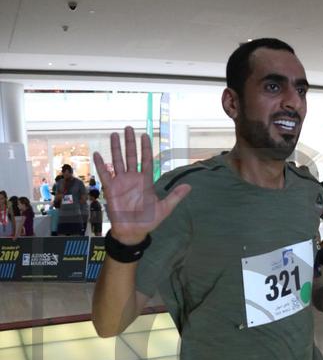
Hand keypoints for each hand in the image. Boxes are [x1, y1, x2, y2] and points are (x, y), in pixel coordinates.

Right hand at [93, 126, 190, 244]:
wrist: (133, 232)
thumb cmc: (148, 221)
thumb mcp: (164, 208)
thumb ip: (175, 196)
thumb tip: (189, 187)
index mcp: (146, 181)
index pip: (147, 160)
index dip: (146, 148)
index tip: (145, 135)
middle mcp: (133, 178)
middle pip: (131, 156)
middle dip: (130, 142)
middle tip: (128, 128)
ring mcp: (121, 182)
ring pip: (118, 161)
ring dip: (116, 148)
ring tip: (114, 135)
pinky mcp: (111, 189)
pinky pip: (105, 174)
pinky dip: (100, 165)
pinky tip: (97, 154)